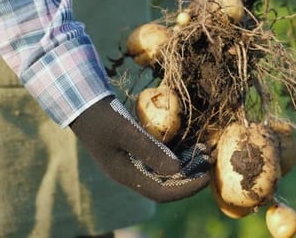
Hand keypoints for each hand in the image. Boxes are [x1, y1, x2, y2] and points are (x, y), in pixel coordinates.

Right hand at [70, 96, 210, 202]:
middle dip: (191, 175)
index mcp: (126, 175)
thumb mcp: (125, 131)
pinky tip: (192, 143)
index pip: (162, 192)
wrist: (83, 101)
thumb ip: (150, 150)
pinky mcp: (136, 150)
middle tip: (212, 158)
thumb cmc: (102, 115)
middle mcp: (131, 173)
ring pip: (166, 171)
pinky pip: (162, 158)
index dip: (187, 188)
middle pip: (167, 184)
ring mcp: (133, 162)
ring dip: (187, 163)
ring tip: (207, 150)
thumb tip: (178, 170)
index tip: (207, 176)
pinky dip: (178, 153)